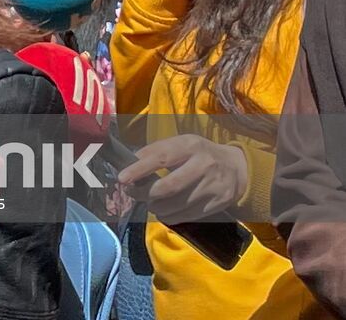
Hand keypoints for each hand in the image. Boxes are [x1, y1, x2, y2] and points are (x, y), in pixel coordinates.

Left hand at [118, 134, 247, 223]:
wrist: (237, 168)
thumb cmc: (199, 154)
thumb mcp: (181, 143)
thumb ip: (157, 150)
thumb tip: (130, 162)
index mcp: (190, 146)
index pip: (161, 158)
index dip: (139, 169)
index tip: (122, 178)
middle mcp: (203, 165)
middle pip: (168, 186)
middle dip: (145, 194)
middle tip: (133, 194)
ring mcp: (212, 186)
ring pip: (177, 204)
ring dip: (156, 207)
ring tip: (149, 203)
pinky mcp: (218, 204)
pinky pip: (188, 215)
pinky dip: (171, 216)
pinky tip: (164, 212)